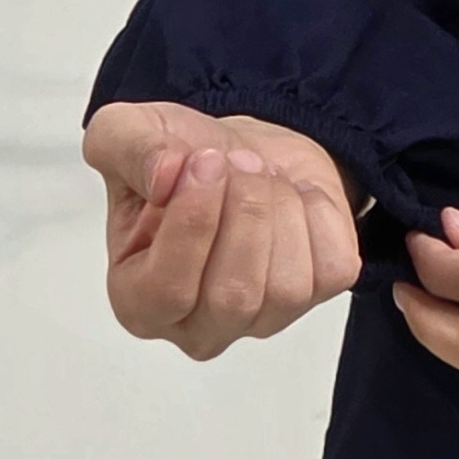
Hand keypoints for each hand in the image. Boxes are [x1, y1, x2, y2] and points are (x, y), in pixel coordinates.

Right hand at [83, 99, 361, 357]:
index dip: (192, 223)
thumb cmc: (181, 160)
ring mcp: (262, 319)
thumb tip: (164, 176)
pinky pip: (331, 269)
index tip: (204, 162)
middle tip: (240, 162)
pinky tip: (293, 197)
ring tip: (262, 176)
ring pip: (286, 289)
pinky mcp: (317, 296)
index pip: (166, 292)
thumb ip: (128, 148)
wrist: (246, 152)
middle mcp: (198, 325)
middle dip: (244, 212)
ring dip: (280, 210)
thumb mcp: (127, 132)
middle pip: (232, 297)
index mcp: (139, 301)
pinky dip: (319, 215)